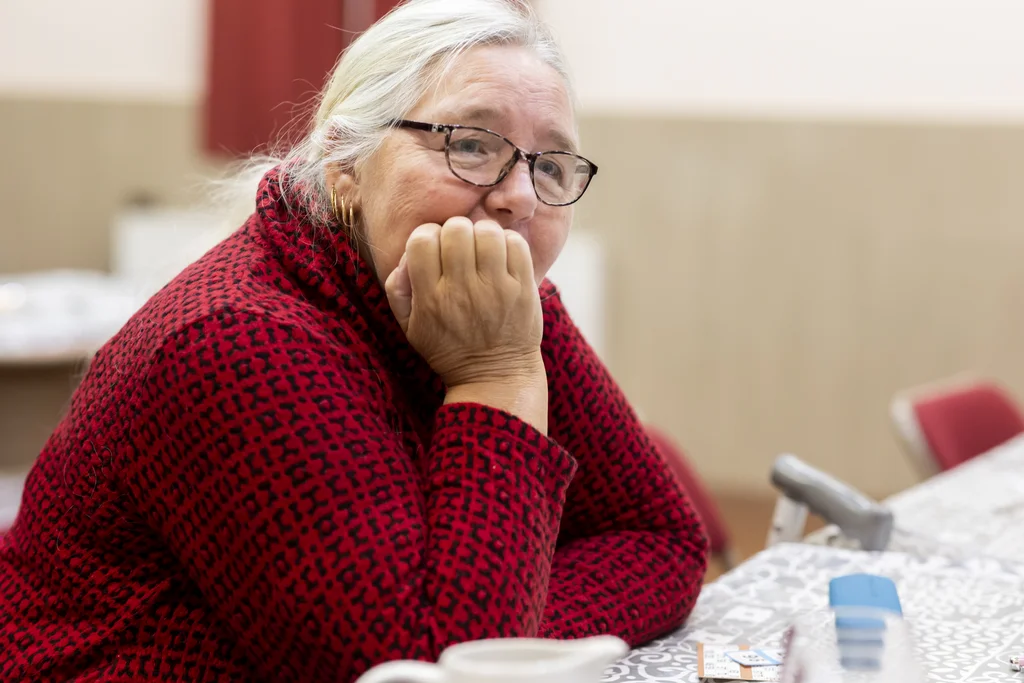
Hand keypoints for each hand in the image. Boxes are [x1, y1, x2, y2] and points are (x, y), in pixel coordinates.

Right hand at [385, 217, 544, 387]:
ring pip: (487, 232)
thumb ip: (397, 288)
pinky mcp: (523, 289)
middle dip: (456, 231)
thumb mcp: (409, 327)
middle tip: (461, 248)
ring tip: (483, 250)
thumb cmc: (449, 348)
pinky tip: (502, 257)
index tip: (435, 247)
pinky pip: (516, 244)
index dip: (427, 235)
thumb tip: (406, 255)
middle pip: (456, 230)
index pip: (422, 240)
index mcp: (430, 298)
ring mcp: (496, 289)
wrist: (494, 376)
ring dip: (483, 234)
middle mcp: (462, 291)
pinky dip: (509, 243)